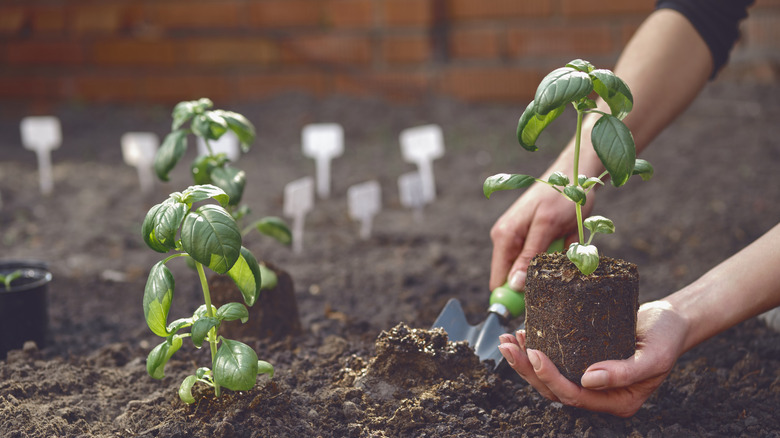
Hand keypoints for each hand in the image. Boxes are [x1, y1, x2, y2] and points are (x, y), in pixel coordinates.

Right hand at [489, 182, 590, 290]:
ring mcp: (518, 237)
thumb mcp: (547, 227)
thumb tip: (514, 285)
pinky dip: (554, 254)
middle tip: (557, 266)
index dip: (512, 297)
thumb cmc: (561, 196)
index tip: (535, 300)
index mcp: (504, 237)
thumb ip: (530, 256)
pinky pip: (539, 257)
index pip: (498, 281)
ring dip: (548, 264)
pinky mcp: (530, 236)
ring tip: (563, 243)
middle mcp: (506, 239)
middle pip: (513, 277)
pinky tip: (564, 238)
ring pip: (529, 268)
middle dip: (535, 278)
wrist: (574, 174)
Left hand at [498, 300, 687, 416]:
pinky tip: (523, 334)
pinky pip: (555, 361)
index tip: (533, 353)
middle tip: (507, 346)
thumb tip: (588, 380)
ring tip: (507, 341)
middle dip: (526, 370)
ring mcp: (589, 378)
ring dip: (524, 362)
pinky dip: (535, 349)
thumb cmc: (667, 337)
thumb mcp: (655, 356)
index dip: (550, 377)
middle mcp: (599, 394)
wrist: (672, 320)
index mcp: (617, 401)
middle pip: (554, 390)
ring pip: (549, 378)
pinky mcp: (582, 360)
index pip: (574, 396)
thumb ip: (625, 372)